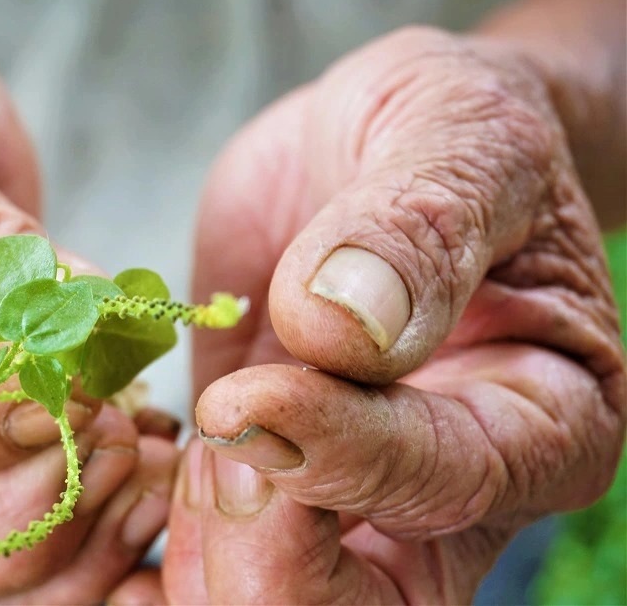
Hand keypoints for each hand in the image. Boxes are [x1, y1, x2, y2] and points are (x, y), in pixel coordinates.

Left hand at [154, 26, 623, 602]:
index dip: (339, 451)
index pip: (445, 482)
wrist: (381, 144)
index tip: (246, 395)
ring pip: (277, 598)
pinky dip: (158, 518)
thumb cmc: (450, 129)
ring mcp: (353, 492)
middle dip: (269, 563)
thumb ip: (416, 228)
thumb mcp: (458, 137)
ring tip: (183, 428)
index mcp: (542, 417)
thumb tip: (341, 328)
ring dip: (202, 543)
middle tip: (210, 442)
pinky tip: (146, 439)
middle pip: (369, 604)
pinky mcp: (270, 471)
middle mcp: (454, 484)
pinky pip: (208, 548)